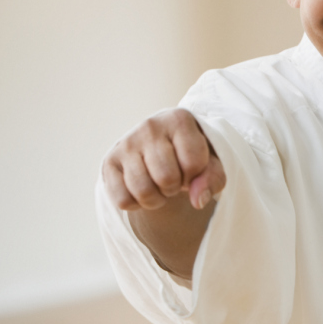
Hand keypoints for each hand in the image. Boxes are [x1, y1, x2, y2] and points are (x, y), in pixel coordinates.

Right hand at [102, 108, 224, 211]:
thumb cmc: (191, 155)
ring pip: (143, 191)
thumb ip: (213, 180)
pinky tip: (142, 188)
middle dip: (175, 187)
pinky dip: (136, 204)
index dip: (196, 174)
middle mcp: (150, 126)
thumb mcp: (211, 164)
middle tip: (174, 178)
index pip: (194, 162)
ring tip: (160, 185)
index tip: (192, 168)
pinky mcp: (109, 162)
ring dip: (156, 199)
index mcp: (179, 120)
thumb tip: (198, 201)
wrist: (163, 148)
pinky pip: (122, 200)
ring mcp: (126, 143)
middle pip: (166, 178)